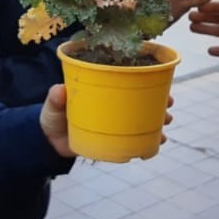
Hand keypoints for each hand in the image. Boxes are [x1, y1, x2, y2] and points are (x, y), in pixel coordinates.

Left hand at [40, 84, 173, 157]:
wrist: (49, 141)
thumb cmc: (53, 116)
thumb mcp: (52, 105)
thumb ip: (55, 98)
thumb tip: (59, 90)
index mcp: (102, 89)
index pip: (127, 78)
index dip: (146, 76)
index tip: (160, 78)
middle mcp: (113, 103)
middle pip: (141, 98)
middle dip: (159, 98)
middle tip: (168, 102)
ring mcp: (115, 121)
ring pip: (143, 117)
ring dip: (158, 118)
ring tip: (167, 121)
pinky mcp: (115, 139)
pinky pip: (137, 138)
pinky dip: (150, 140)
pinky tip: (160, 142)